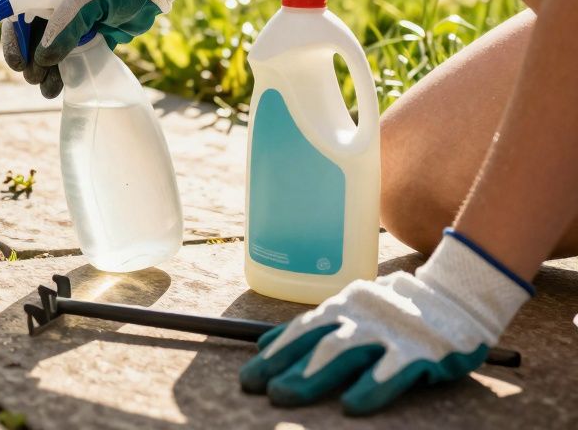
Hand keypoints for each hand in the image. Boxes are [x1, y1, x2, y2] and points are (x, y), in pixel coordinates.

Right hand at [0, 0, 205, 98]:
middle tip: (34, 77)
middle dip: (29, 61)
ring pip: (48, 53)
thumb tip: (43, 59)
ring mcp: (71, 25)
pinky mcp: (88, 39)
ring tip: (48, 89)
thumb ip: (63, 28)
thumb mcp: (86, 1)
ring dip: (44, 72)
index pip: (17, 15)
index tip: (17, 63)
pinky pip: (68, 59)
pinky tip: (59, 88)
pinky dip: (62, 74)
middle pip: (30, 38)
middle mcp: (54, 9)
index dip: (12, 39)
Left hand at [241, 230, 532, 415]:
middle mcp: (361, 317)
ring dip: (313, 375)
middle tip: (257, 388)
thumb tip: (264, 343)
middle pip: (316, 343)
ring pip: (345, 353)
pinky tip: (351, 407)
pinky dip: (371, 388)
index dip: (274, 355)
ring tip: (286, 395)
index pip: (301, 331)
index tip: (248, 377)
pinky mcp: (422, 351)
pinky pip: (393, 371)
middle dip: (284, 367)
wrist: (456, 295)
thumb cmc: (393, 310)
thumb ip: (311, 328)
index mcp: (342, 307)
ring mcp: (390, 332)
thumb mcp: (348, 310)